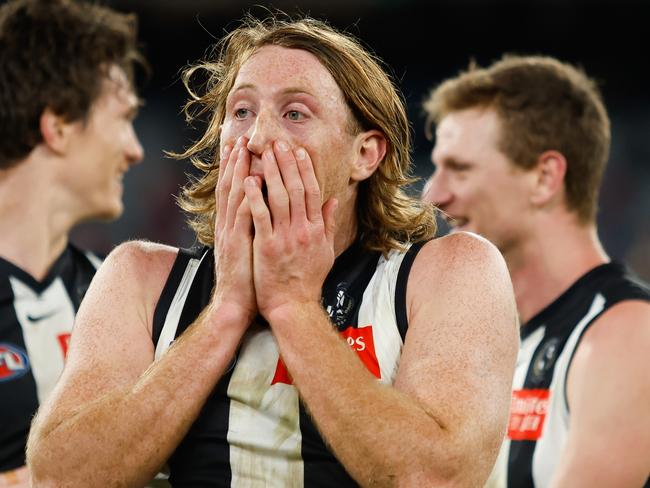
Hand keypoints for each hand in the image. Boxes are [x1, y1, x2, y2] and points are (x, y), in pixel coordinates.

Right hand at [210, 136, 256, 324]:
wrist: (234, 305)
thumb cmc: (247, 279)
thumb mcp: (249, 248)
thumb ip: (254, 228)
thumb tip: (261, 212)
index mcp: (231, 226)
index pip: (233, 191)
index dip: (235, 168)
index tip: (240, 146)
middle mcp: (227, 225)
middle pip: (229, 187)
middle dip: (234, 161)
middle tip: (240, 137)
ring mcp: (230, 233)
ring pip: (234, 196)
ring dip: (239, 171)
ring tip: (244, 149)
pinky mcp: (237, 244)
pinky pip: (244, 216)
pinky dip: (249, 197)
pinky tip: (254, 181)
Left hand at [244, 140, 336, 319]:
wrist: (293, 306)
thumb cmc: (307, 281)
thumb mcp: (325, 252)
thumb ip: (328, 224)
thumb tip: (333, 201)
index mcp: (316, 230)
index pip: (312, 192)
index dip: (305, 170)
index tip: (298, 151)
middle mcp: (303, 230)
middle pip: (296, 189)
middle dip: (287, 164)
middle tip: (278, 143)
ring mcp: (285, 237)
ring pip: (279, 198)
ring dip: (271, 173)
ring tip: (263, 154)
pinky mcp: (267, 246)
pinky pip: (260, 217)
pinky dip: (255, 197)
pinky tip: (248, 180)